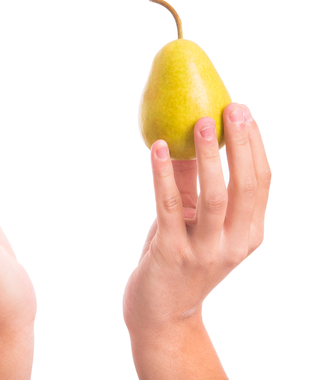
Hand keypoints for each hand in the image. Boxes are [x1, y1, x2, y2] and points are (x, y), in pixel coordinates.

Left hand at [123, 103, 270, 377]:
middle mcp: (235, 243)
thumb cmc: (180, 257)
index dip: (255, 144)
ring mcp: (205, 251)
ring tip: (200, 121)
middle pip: (246, 186)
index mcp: (249, 232)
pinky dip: (163, 174)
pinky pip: (169, 206)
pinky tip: (157, 148)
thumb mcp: (196, 220)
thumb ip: (194, 182)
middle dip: (241, 143)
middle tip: (232, 107)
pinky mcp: (173, 254)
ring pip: (214, 196)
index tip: (243, 110)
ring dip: (208, 155)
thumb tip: (186, 134)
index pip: (261, 182)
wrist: (161, 312)